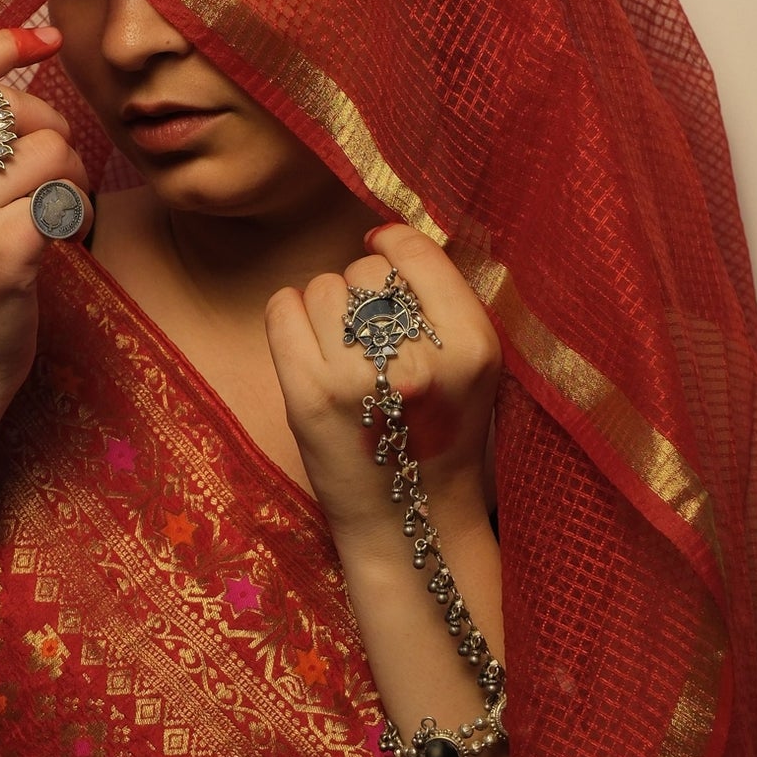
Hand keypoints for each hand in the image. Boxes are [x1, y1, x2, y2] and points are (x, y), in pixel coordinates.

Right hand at [0, 26, 92, 407]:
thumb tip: (26, 48)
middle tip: (45, 178)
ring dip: (70, 179)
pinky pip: (66, 193)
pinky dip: (79, 212)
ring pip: (48, 149)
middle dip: (48, 130)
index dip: (2, 46)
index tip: (47, 40)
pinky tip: (62, 238)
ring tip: (49, 214)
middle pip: (10, 107)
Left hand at [263, 223, 500, 546]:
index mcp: (472, 347)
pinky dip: (288, 314)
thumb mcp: (473, 369)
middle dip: (364, 295)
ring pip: (325, 288)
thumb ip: (445, 304)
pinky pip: (283, 308)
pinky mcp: (308, 396)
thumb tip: (383, 235)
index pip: (417, 253)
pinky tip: (305, 343)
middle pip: (366, 272)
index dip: (393, 249)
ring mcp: (358, 379)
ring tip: (344, 353)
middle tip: (372, 341)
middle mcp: (419, 360)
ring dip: (327, 309)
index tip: (384, 258)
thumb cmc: (439, 438)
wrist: (410, 521)